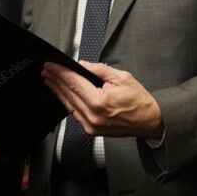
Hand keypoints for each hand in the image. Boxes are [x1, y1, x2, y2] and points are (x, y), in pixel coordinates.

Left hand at [42, 61, 163, 136]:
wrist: (149, 121)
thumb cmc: (139, 101)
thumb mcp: (122, 78)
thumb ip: (100, 70)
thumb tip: (83, 64)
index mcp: (100, 101)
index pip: (74, 83)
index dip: (61, 72)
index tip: (52, 65)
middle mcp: (93, 116)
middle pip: (68, 94)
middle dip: (56, 80)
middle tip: (47, 70)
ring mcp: (91, 125)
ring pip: (68, 105)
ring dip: (58, 91)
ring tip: (50, 80)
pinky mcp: (92, 130)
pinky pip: (75, 114)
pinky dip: (67, 102)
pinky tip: (63, 94)